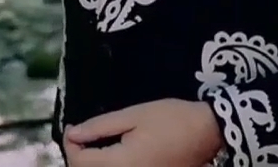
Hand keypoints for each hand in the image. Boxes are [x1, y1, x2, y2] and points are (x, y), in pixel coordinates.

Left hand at [63, 99, 223, 166]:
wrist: (207, 132)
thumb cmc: (171, 118)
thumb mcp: (133, 115)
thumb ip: (99, 127)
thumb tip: (73, 134)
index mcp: (122, 164)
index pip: (80, 162)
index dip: (70, 146)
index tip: (72, 129)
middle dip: (79, 157)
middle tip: (81, 137)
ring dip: (93, 165)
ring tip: (94, 146)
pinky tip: (112, 156)